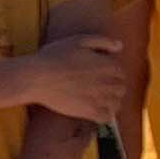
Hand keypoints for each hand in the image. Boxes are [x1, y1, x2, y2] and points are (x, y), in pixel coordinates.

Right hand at [15, 33, 130, 122]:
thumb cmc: (55, 57)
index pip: (121, 72)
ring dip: (111, 102)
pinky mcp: (89, 112)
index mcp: (108, 65)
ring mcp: (99, 99)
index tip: (102, 75)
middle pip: (121, 88)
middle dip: (114, 88)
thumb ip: (103, 42)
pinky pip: (106, 118)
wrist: (38, 78)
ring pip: (117, 104)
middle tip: (100, 88)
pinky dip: (104, 115)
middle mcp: (108, 82)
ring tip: (100, 100)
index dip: (112, 74)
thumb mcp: (79, 41)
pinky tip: (96, 111)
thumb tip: (120, 46)